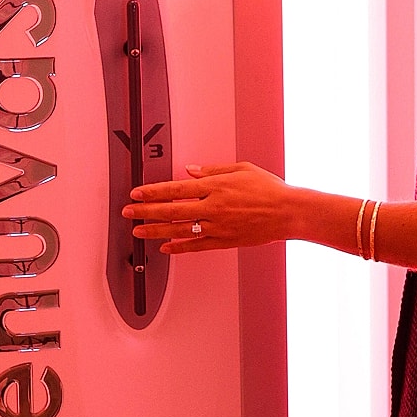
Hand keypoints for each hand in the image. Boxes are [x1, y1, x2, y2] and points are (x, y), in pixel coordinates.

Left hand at [123, 161, 292, 253]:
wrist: (288, 212)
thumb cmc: (269, 188)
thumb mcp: (241, 168)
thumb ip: (213, 170)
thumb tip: (190, 170)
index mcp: (215, 187)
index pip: (175, 189)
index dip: (152, 192)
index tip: (136, 194)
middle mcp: (213, 207)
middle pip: (171, 211)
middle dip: (145, 212)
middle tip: (128, 213)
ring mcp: (218, 226)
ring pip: (179, 230)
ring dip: (156, 231)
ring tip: (138, 232)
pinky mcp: (225, 241)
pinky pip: (197, 246)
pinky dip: (180, 247)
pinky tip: (166, 248)